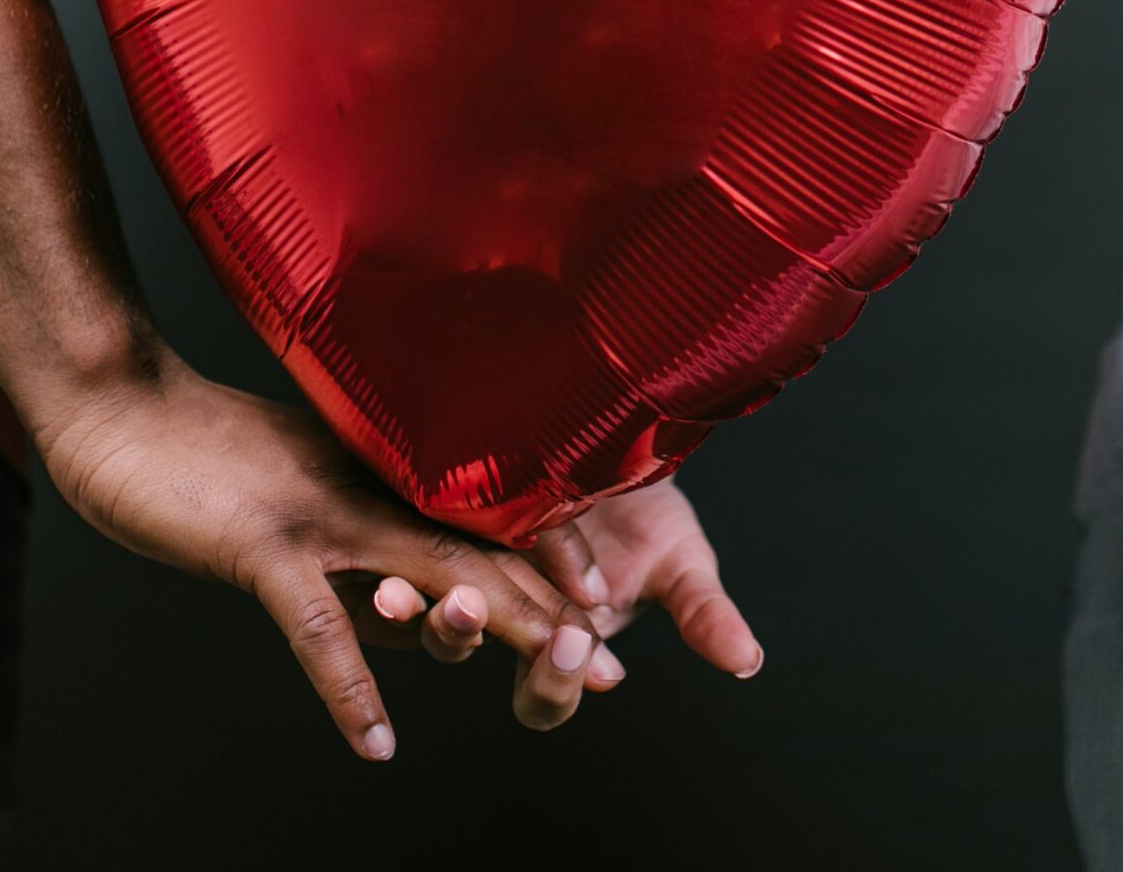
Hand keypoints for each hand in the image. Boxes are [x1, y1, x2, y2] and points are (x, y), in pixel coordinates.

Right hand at [38, 357, 606, 758]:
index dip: (541, 556)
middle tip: (606, 659)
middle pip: (474, 549)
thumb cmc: (196, 449)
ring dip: (495, 627)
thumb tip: (388, 572)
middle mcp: (361, 487)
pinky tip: (378, 739)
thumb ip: (343, 517)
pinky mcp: (262, 546)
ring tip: (553, 672)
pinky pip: (318, 626)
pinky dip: (351, 687)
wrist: (115, 403)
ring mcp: (317, 515)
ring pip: (429, 573)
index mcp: (370, 473)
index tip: (597, 596)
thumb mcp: (289, 482)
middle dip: (547, 605)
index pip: (473, 514)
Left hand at [367, 477, 760, 688]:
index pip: (544, 691)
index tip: (577, 645)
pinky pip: (391, 546)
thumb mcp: (680, 556)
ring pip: (416, 606)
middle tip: (468, 608)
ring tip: (403, 591)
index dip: (553, 680)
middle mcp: (494, 611)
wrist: (600, 432)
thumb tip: (746, 661)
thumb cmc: (643, 505)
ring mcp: (453, 569)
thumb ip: (704, 612)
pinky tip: (375, 536)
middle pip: (463, 651)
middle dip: (462, 635)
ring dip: (411, 604)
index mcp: (553, 637)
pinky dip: (382, 548)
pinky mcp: (421, 520)